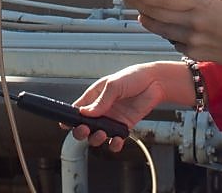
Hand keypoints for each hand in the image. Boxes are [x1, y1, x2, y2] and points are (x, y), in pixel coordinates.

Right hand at [70, 61, 190, 151]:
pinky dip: (114, 144)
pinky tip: (116, 141)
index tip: (66, 124)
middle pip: (84, 126)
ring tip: (101, 134)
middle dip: (81, 131)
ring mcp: (111, 119)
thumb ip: (101, 101)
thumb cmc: (133, 77)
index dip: (69, 118)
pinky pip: (115, 140)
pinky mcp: (124, 127)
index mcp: (94, 96)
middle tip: (84, 130)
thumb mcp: (114, 85)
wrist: (155, 82)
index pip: (77, 109)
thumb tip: (86, 113)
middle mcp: (101, 110)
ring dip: (96, 138)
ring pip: (97, 135)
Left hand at [125, 0, 221, 76]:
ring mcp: (192, 40)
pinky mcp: (194, 53)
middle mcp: (193, 22)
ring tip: (141, 14)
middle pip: (157, 14)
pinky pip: (174, 42)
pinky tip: (168, 29)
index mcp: (201, 4)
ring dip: (148, 21)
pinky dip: (168, 35)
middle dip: (138, 4)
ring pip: (161, 30)